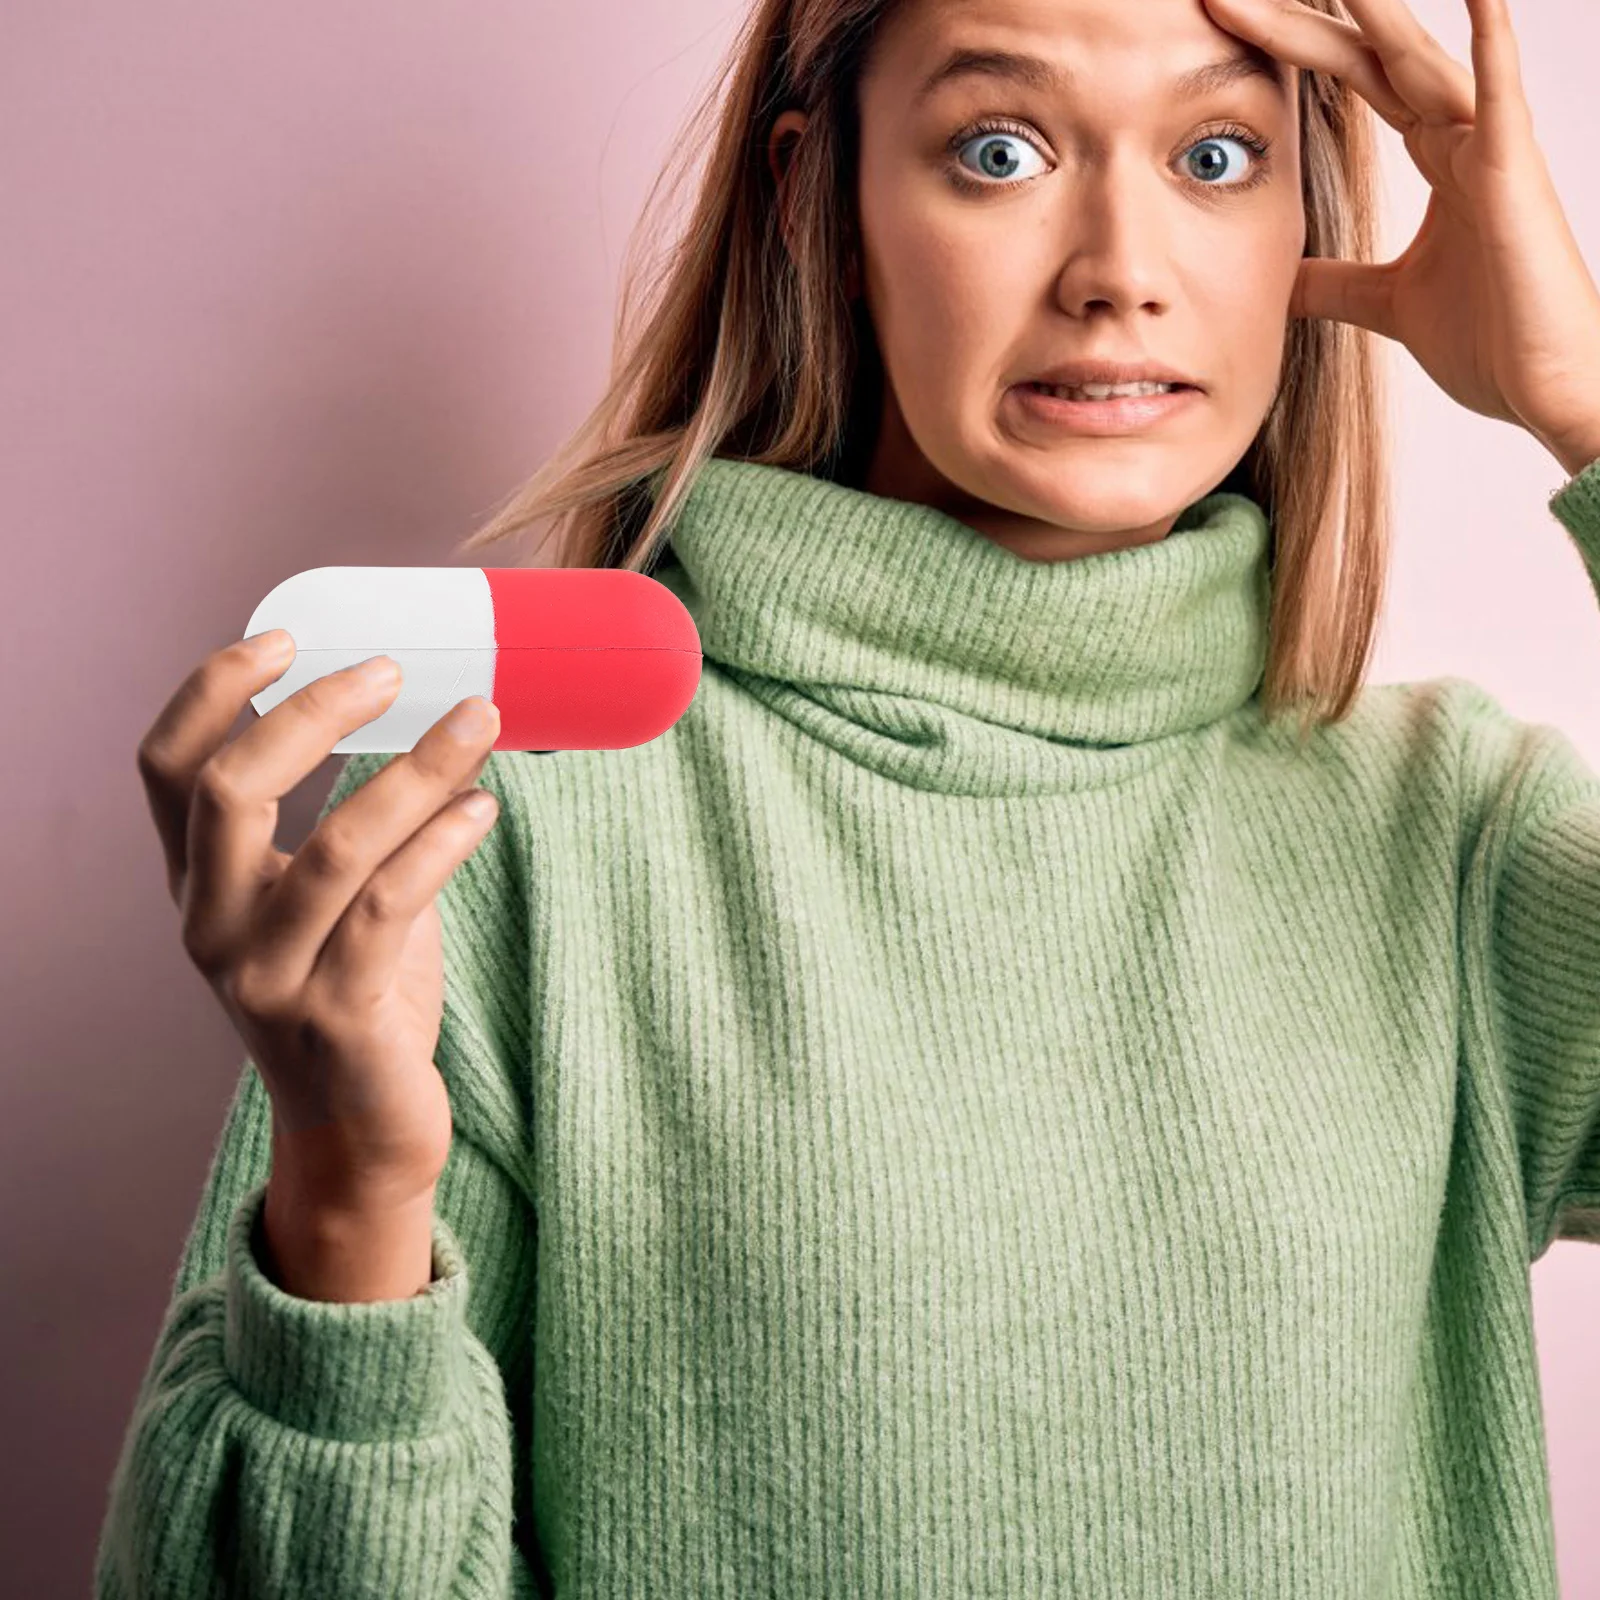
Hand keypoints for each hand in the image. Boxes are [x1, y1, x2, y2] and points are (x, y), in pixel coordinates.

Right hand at [136, 631, 502, 1216]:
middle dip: (313, 715)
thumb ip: (366, 826)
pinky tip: (484, 808)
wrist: (362, 1135)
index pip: (168, 769)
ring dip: (416, 769)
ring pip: (333, 846)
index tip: (286, 637)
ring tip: (481, 721)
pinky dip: (443, 843)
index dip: (214, 691)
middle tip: (394, 672)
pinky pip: (391, 908)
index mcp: (203, 889)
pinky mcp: (335, 1019)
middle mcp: (214, 930)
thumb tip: (451, 723)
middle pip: (228, 791)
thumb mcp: (340, 902)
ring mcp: (267, 979)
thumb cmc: (359, 1001)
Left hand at [1202, 0, 1599, 475]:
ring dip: (1377, 13)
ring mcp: (1491, 149)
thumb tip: (1280, 278)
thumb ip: (1335, 283)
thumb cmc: (1489, 341)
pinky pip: (1502, 97)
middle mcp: (1462, 137)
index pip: (1353, 82)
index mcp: (1435, 158)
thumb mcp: (1383, 303)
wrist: (1542, 388)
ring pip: (1422, 60)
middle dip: (1306, 23)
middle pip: (1372, 59)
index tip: (1232, 23)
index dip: (1295, 50)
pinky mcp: (1514, 175)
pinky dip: (1492, 42)